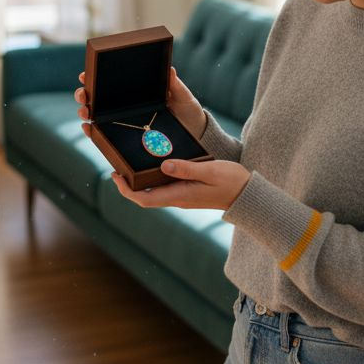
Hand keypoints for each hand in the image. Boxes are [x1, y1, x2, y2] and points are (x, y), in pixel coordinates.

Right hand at [75, 67, 206, 139]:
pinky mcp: (124, 138)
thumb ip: (175, 85)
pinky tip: (87, 129)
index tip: (86, 74)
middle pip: (97, 97)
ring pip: (96, 115)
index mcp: (135, 89)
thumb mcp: (182, 96)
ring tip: (85, 112)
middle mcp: (125, 104)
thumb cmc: (186, 110)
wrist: (192, 133)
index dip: (94, 76)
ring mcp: (122, 121)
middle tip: (84, 95)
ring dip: (85, 112)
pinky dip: (92, 132)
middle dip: (84, 94)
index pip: (110, 80)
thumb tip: (170, 69)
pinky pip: (103, 135)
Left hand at [112, 158, 251, 210]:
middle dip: (128, 185)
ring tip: (130, 163)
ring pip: (154, 191)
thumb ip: (187, 168)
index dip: (126, 191)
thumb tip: (163, 165)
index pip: (145, 199)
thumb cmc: (231, 182)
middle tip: (117, 167)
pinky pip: (165, 186)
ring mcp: (183, 196)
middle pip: (145, 196)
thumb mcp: (210, 171)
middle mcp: (178, 198)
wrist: (248, 195)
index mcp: (180, 196)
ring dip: (140, 181)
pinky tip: (154, 164)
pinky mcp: (188, 191)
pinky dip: (154, 177)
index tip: (115, 176)